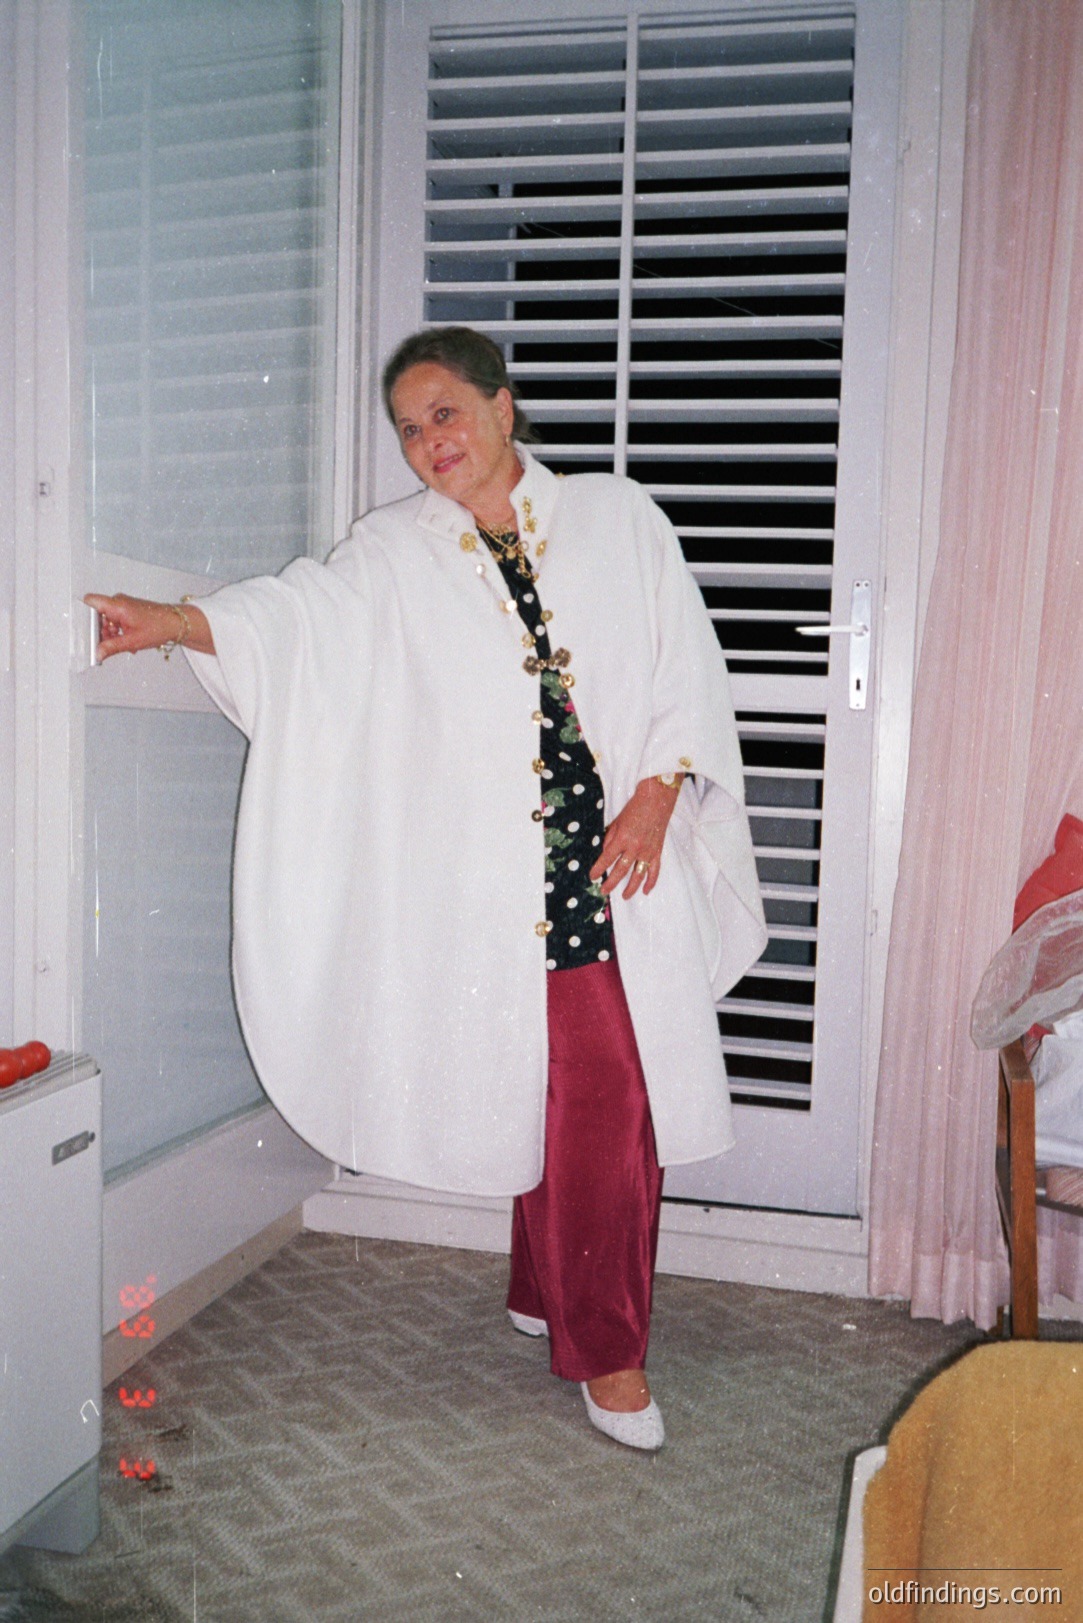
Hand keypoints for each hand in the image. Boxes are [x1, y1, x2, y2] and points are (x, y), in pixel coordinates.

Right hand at [83, 593, 213, 659]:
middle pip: (96, 615)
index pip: (90, 602)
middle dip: (100, 631)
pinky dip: (118, 631)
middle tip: (105, 645)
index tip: (83, 632)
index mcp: (117, 605)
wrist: (176, 623)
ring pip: (106, 619)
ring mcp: (123, 605)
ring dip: (110, 634)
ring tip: (121, 644)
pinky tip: (126, 641)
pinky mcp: (128, 610)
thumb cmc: (159, 626)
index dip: (83, 616)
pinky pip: (115, 620)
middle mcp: (118, 602)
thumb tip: (97, 654)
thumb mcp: (132, 641)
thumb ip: (112, 647)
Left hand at [589, 776, 681, 899]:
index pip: (607, 858)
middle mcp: (634, 848)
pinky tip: (646, 891)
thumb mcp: (617, 822)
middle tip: (604, 891)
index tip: (592, 876)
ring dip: (630, 888)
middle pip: (621, 871)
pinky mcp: (657, 852)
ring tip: (624, 896)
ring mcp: (647, 851)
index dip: (598, 869)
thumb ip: (610, 838)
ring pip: (638, 875)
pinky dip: (651, 882)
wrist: (657, 800)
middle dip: (611, 883)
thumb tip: (605, 853)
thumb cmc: (635, 808)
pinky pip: (654, 871)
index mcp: (622, 839)